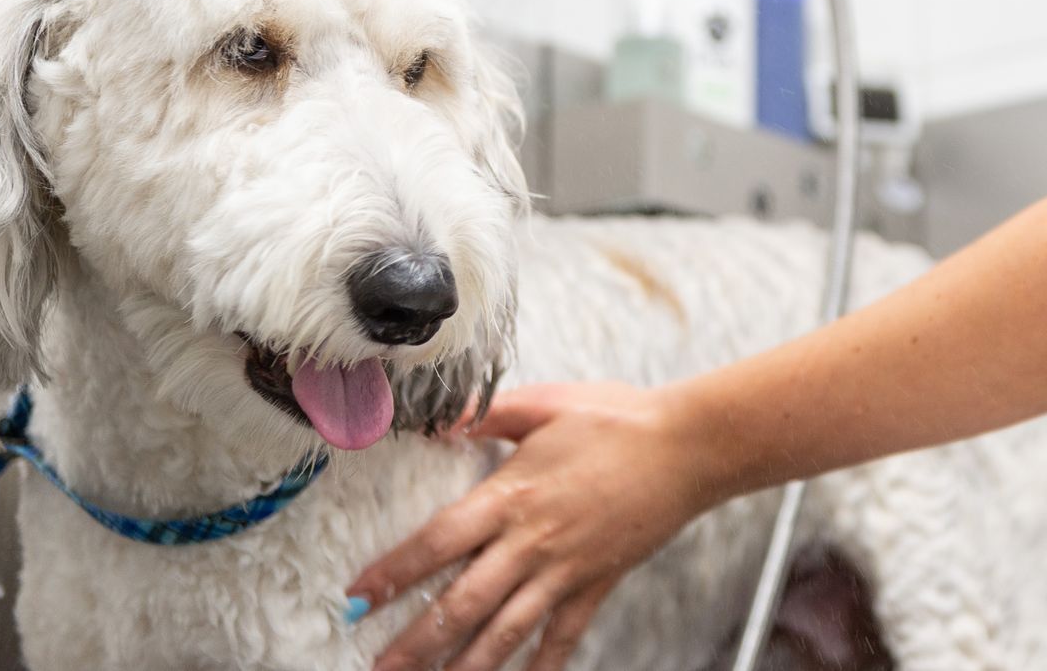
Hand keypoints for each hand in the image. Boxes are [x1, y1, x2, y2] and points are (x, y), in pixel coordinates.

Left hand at [350, 380, 721, 670]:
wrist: (687, 447)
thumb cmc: (617, 418)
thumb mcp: (544, 403)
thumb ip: (485, 414)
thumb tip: (436, 418)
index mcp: (512, 495)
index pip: (439, 543)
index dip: (396, 573)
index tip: (359, 596)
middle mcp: (533, 543)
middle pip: (462, 604)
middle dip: (415, 642)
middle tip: (379, 666)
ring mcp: (565, 570)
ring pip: (504, 632)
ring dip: (463, 667)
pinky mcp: (596, 585)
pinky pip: (562, 637)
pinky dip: (540, 667)